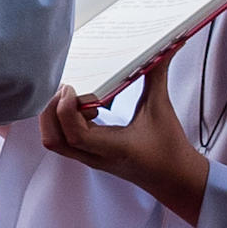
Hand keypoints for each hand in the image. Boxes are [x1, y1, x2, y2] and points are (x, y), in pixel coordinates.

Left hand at [41, 55, 207, 223]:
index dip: (66, 110)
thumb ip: (156, 76)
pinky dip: (65, 121)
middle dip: (51, 110)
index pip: (75, 134)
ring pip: (56, 141)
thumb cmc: (169, 149)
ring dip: (56, 116)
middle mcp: (96, 156)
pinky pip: (65, 140)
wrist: (175, 178)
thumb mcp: (161, 109)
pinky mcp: (90, 155)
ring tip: (75, 97)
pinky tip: (86, 108)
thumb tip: (162, 49)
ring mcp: (90, 158)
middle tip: (67, 89)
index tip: (71, 89)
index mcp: (113, 148)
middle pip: (54, 139)